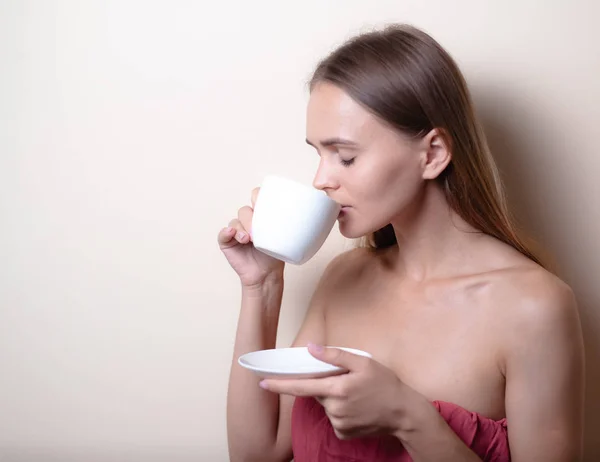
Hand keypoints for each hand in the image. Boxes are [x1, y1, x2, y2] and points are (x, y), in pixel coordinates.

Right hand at [218, 187, 284, 287]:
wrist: (267, 274)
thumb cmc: (277, 254)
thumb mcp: (288, 236)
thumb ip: (293, 223)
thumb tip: (311, 207)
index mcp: (262, 215)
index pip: (257, 197)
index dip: (259, 196)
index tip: (266, 204)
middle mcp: (248, 220)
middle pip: (246, 209)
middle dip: (251, 216)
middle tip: (257, 228)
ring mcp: (237, 231)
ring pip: (236, 221)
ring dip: (241, 227)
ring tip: (249, 239)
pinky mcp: (227, 242)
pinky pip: (223, 234)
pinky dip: (226, 232)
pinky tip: (233, 234)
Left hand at [260, 344, 416, 439]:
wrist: (405, 413)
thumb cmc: (385, 384)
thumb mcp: (363, 362)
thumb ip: (335, 355)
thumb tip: (311, 349)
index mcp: (337, 389)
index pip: (301, 386)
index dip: (280, 385)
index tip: (262, 383)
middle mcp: (334, 409)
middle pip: (317, 393)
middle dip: (326, 385)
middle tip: (348, 381)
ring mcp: (338, 424)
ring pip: (326, 406)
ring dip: (335, 398)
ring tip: (357, 395)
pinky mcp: (343, 434)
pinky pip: (334, 419)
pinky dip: (341, 412)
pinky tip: (357, 408)